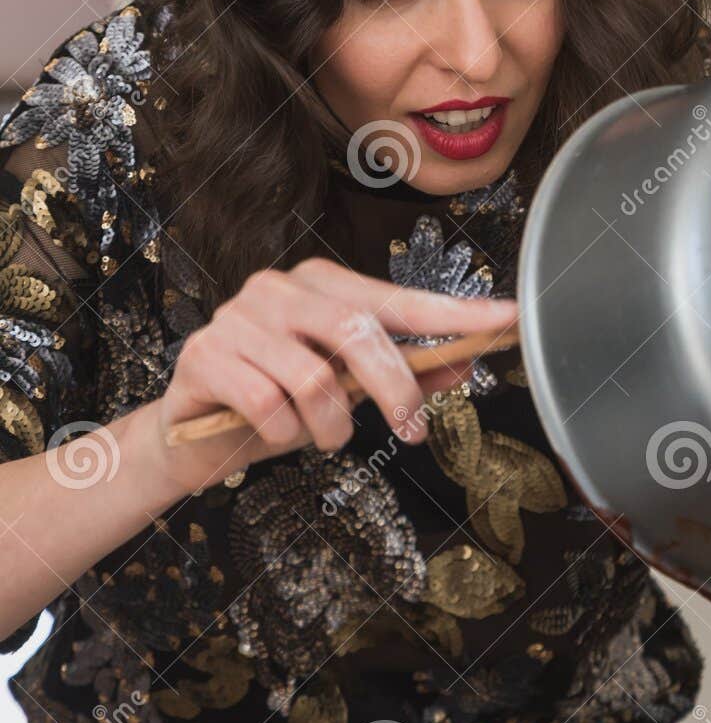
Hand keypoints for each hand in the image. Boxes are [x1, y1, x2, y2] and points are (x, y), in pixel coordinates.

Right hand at [153, 257, 517, 495]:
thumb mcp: (345, 391)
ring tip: (322, 438)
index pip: (395, 298)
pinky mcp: (205, 354)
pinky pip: (267, 405)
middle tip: (411, 431)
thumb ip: (400, 373)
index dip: (452, 312)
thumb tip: (465, 363)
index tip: (507, 318)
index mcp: (318, 284)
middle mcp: (278, 288)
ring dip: (330, 427)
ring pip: (312, 379)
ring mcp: (237, 317)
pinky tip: (271, 434)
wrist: (190, 436)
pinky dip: (282, 435)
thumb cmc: (276, 404)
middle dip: (394, 389)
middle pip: (357, 332)